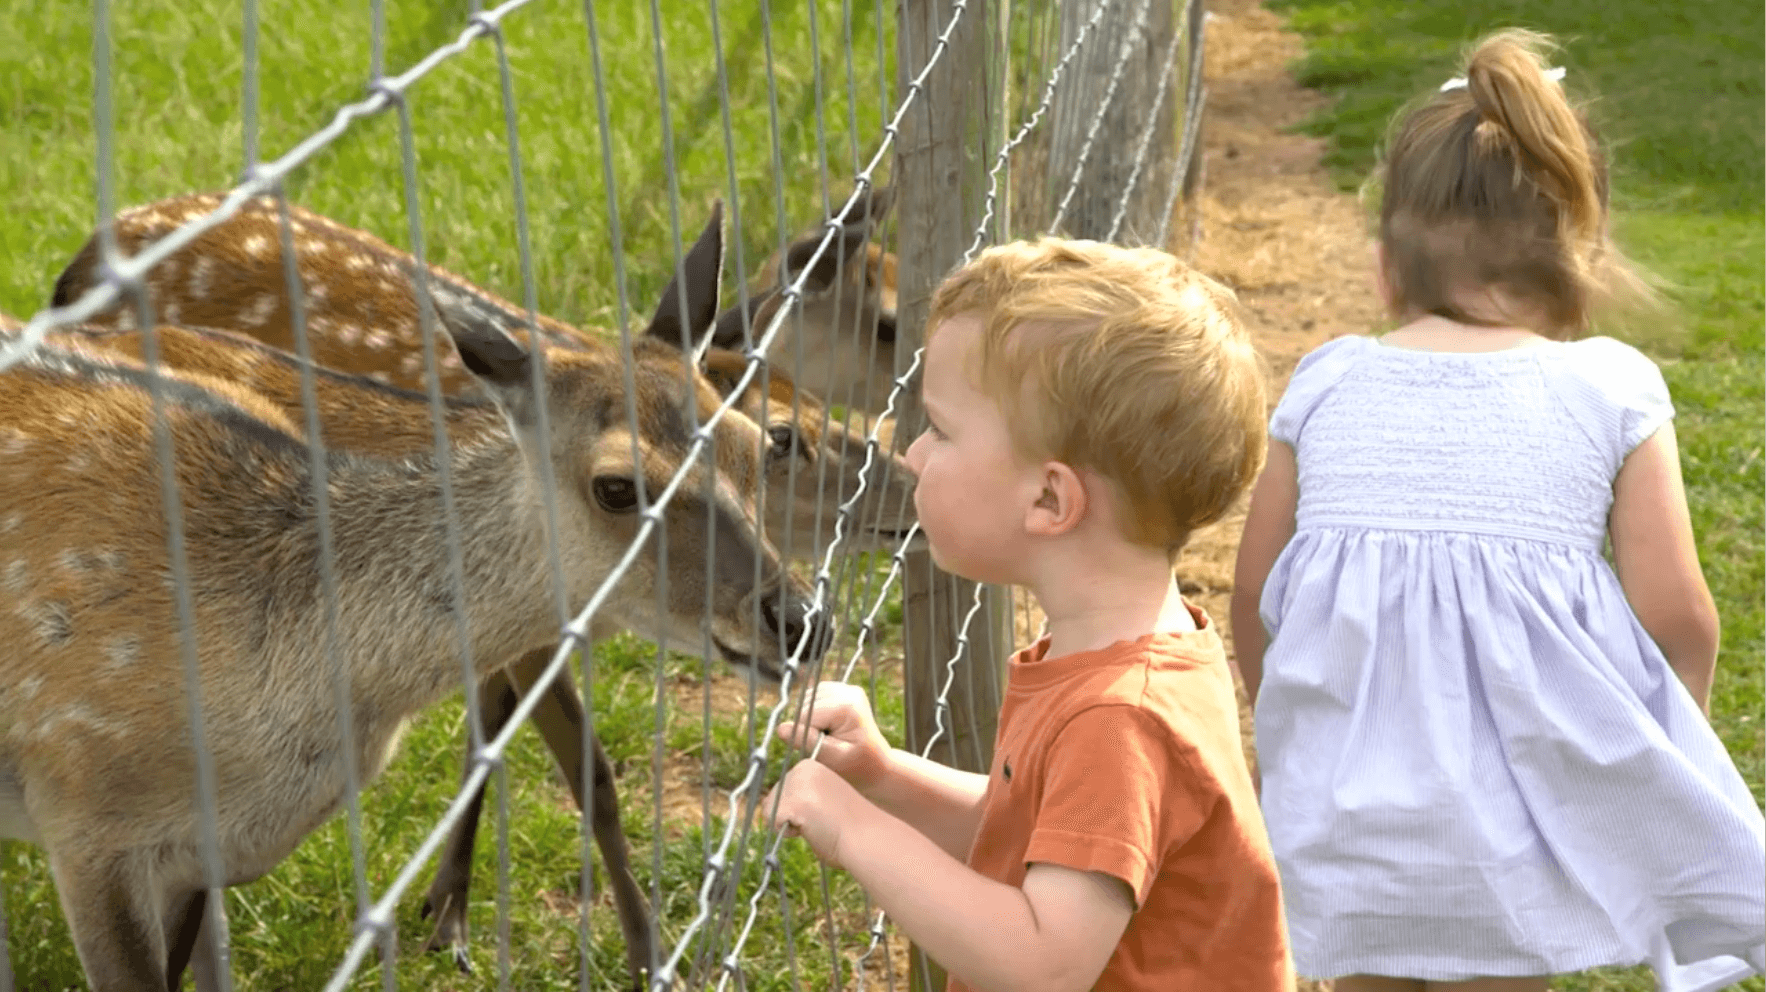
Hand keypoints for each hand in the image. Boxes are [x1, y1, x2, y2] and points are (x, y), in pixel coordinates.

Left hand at [764, 759, 868, 868]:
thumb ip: (801, 797)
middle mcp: (800, 769)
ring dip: (788, 825)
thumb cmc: (849, 826)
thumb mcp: (821, 800)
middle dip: (790, 817)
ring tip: (817, 824)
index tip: (823, 812)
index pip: (782, 792)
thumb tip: (771, 807)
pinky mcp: (791, 801)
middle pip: (771, 800)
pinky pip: (772, 823)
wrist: (867, 836)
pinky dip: (788, 833)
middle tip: (821, 820)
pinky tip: (812, 828)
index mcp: (810, 766)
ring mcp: (795, 783)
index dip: (798, 810)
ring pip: (768, 811)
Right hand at [776, 682, 891, 792]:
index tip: (826, 748)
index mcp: (847, 706)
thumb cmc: (857, 766)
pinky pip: (812, 698)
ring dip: (810, 719)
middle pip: (805, 705)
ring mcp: (845, 688)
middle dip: (809, 726)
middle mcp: (847, 691)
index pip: (805, 715)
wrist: (875, 764)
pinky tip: (827, 726)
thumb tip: (781, 728)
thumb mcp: (832, 759)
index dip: (806, 735)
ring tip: (829, 736)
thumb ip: (807, 741)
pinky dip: (813, 713)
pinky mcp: (841, 690)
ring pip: (806, 700)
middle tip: (829, 744)